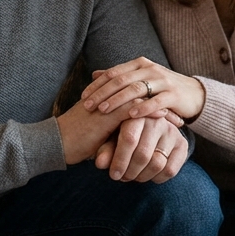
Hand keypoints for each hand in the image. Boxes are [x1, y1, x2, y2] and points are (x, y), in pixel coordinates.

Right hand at [58, 98, 183, 164]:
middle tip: (180, 109)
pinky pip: (132, 109)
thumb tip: (123, 136)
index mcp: (105, 97)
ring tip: (178, 118)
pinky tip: (164, 116)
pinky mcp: (105, 115)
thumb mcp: (96, 131)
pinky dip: (150, 111)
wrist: (54, 143)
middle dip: (161, 100)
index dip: (152, 98)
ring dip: (161, 106)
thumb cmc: (73, 140)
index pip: (135, 92)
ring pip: (140, 98)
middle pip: (141, 92)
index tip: (169, 106)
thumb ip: (110, 128)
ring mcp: (106, 103)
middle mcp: (107, 97)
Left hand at [81, 57, 205, 121]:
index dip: (96, 85)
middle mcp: (150, 69)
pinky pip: (156, 101)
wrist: (194, 95)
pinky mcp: (174, 94)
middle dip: (102, 93)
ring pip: (136, 89)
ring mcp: (163, 80)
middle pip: (121, 80)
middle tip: (88, 106)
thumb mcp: (141, 80)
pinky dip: (142, 108)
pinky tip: (130, 116)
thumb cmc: (162, 90)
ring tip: (104, 111)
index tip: (82, 97)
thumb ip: (120, 77)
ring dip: (118, 100)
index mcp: (139, 64)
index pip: (112, 73)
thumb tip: (95, 74)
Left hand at [93, 117, 188, 182]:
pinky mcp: (182, 144)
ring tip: (132, 177)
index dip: (120, 160)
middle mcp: (157, 120)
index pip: (129, 139)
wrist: (145, 130)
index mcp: (137, 113)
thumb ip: (105, 150)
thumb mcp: (110, 139)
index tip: (113, 175)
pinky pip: (170, 170)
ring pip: (157, 163)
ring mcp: (172, 132)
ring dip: (142, 177)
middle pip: (143, 154)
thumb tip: (100, 163)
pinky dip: (157, 178)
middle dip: (130, 172)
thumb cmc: (121, 134)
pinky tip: (147, 176)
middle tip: (122, 178)